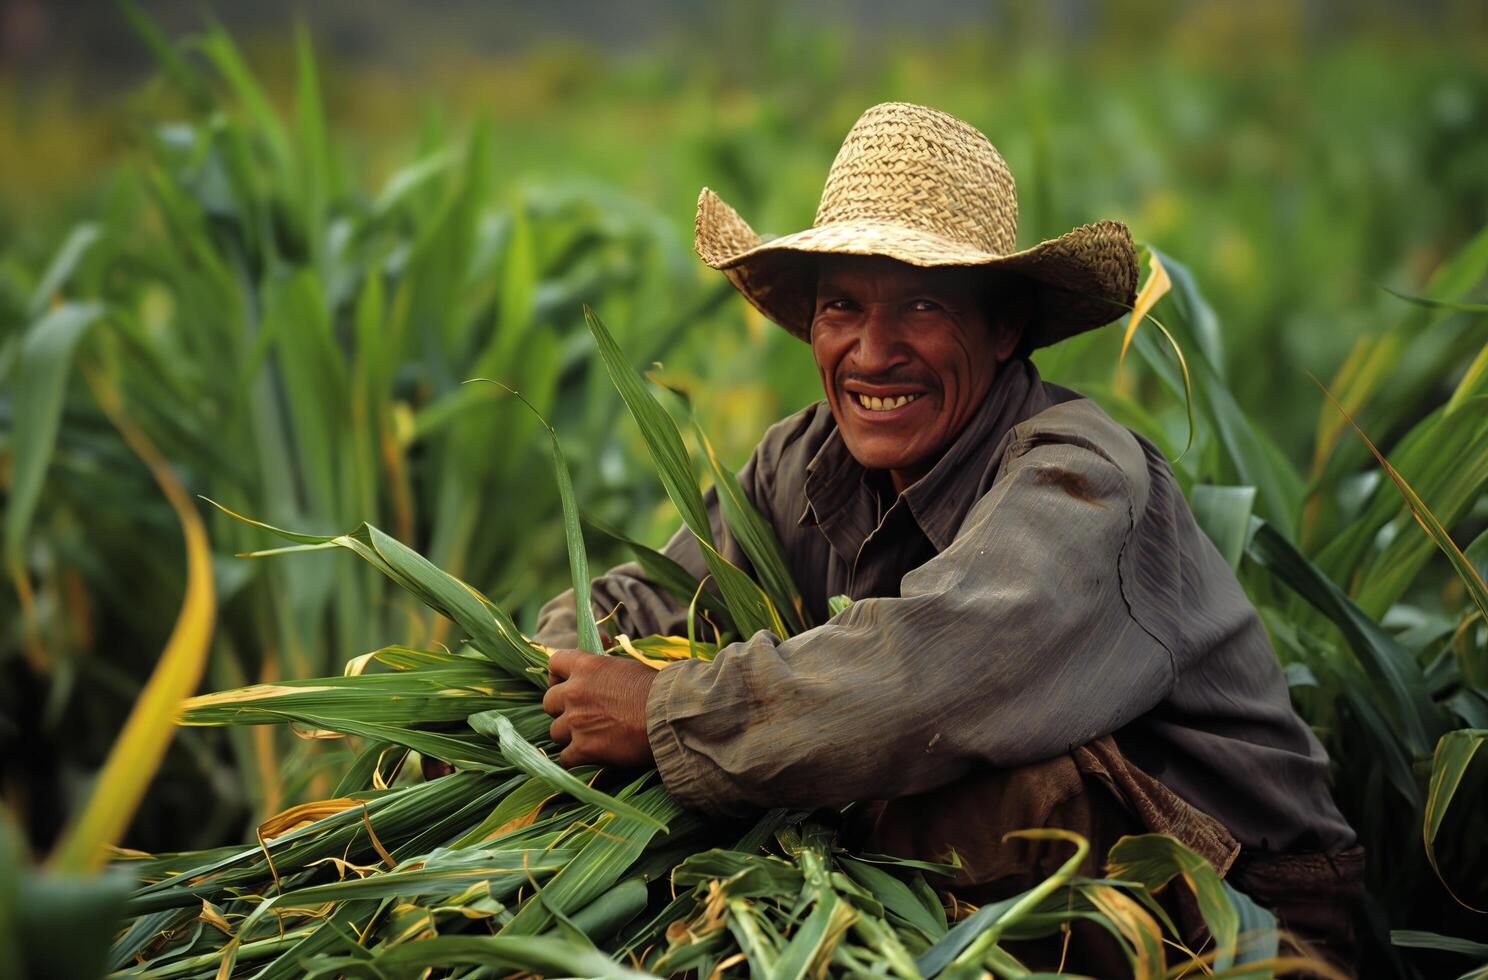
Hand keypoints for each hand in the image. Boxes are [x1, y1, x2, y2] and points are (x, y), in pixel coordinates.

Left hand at [542, 649, 657, 767]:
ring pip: (555, 732)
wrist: (669, 717)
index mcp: (586, 666)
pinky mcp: (583, 748)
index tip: (566, 684)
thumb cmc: (657, 690)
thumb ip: (604, 669)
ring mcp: (576, 721)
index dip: (558, 676)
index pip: (554, 663)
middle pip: (549, 702)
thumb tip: (601, 658)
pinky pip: (565, 757)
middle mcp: (574, 692)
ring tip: (590, 738)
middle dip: (561, 709)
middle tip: (579, 715)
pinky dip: (575, 758)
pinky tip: (589, 756)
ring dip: (569, 735)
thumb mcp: (627, 667)